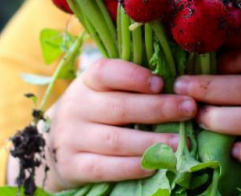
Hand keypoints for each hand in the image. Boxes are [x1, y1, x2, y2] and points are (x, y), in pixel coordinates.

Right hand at [8, 59, 197, 189]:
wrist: (52, 148)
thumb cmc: (93, 113)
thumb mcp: (101, 93)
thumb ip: (129, 87)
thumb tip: (177, 84)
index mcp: (86, 83)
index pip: (105, 72)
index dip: (134, 76)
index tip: (161, 82)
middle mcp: (76, 107)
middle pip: (119, 107)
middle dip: (158, 108)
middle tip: (189, 109)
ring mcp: (72, 138)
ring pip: (116, 140)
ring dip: (152, 142)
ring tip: (181, 142)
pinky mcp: (72, 166)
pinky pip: (105, 168)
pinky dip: (132, 167)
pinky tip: (154, 165)